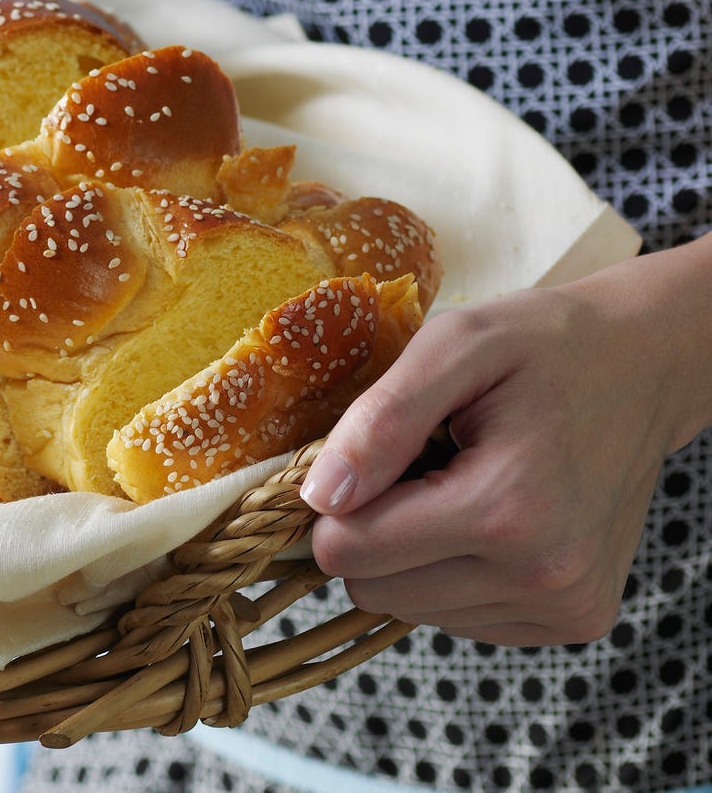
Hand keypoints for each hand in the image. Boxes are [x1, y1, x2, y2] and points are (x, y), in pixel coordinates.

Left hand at [301, 236, 711, 646]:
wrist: (645, 366)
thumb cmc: (543, 345)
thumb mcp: (453, 346)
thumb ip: (380, 420)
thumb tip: (319, 496)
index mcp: (508, 509)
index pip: (352, 552)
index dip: (336, 502)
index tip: (365, 456)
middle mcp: (543, 577)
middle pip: (374, 591)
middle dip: (373, 529)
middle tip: (418, 464)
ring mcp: (564, 607)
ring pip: (412, 610)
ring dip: (413, 552)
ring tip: (460, 483)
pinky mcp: (573, 619)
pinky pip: (459, 618)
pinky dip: (452, 570)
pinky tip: (487, 515)